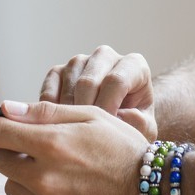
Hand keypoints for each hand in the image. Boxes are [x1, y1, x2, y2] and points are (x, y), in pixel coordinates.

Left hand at [0, 100, 148, 194]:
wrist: (151, 192)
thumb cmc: (122, 149)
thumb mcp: (90, 117)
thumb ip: (44, 112)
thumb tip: (5, 109)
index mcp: (50, 144)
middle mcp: (43, 177)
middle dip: (11, 150)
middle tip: (36, 149)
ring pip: (10, 185)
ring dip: (23, 177)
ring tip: (55, 172)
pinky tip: (60, 194)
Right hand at [39, 46, 156, 140]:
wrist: (119, 117)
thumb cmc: (134, 121)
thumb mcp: (145, 128)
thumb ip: (139, 123)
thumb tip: (122, 116)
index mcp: (133, 64)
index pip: (115, 81)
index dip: (107, 109)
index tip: (103, 133)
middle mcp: (105, 56)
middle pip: (88, 82)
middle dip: (85, 114)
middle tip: (85, 138)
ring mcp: (80, 61)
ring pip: (68, 85)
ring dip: (68, 113)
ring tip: (74, 135)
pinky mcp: (58, 71)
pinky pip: (49, 90)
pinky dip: (51, 111)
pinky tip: (59, 127)